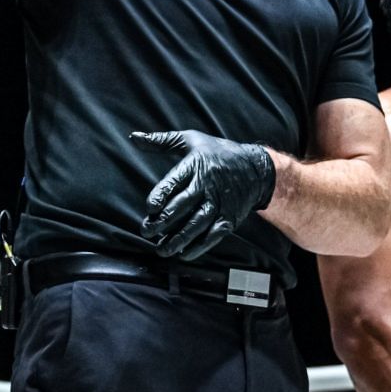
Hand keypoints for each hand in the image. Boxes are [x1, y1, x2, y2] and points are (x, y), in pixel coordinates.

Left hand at [130, 129, 275, 257]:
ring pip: (196, 223)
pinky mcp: (230, 217)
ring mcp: (219, 203)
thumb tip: (134, 137)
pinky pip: (214, 234)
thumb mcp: (191, 139)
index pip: (174, 182)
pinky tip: (185, 253)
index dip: (160, 196)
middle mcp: (206, 185)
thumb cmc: (217, 152)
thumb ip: (161, 141)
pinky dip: (200, 246)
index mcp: (195, 166)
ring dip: (178, 238)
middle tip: (147, 232)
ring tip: (162, 249)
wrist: (256, 167)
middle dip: (163, 222)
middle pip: (182, 206)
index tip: (150, 209)